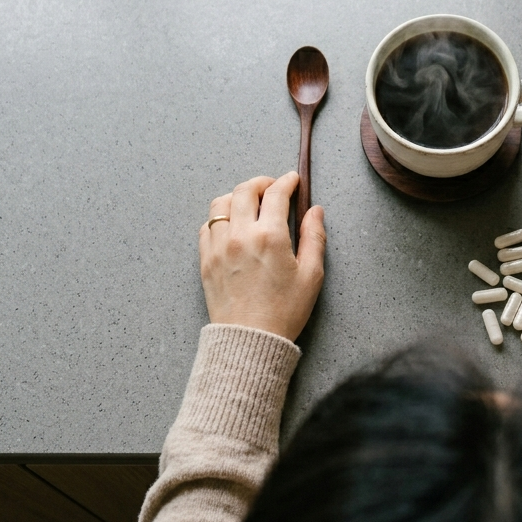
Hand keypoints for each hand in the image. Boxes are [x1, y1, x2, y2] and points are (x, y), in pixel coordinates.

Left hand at [199, 172, 325, 340]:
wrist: (250, 341)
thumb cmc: (284, 311)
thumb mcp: (311, 274)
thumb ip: (314, 236)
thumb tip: (315, 211)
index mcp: (270, 236)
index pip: (276, 193)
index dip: (287, 181)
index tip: (293, 180)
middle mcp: (240, 235)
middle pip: (245, 190)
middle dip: (262, 182)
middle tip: (273, 187)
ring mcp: (219, 247)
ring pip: (220, 204)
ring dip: (237, 196)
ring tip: (250, 204)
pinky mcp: (206, 260)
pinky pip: (207, 226)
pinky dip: (219, 218)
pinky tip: (232, 225)